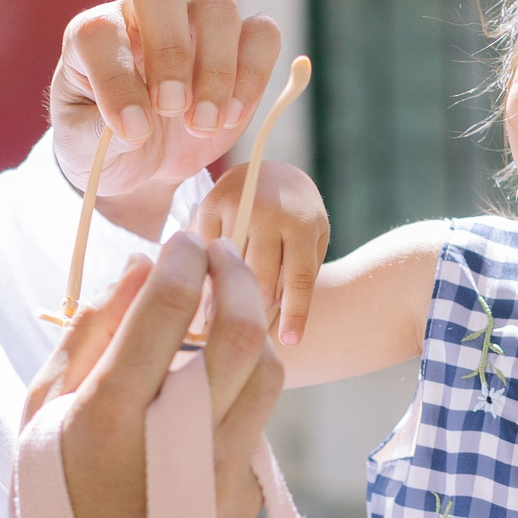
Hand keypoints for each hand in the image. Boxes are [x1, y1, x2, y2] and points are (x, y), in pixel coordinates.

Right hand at [0, 233, 282, 517]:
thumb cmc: (46, 497)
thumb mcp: (40, 412)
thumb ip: (90, 334)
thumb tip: (139, 269)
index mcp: (111, 415)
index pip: (169, 309)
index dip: (185, 259)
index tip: (184, 241)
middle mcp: (175, 442)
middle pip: (242, 335)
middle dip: (238, 276)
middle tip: (222, 256)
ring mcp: (218, 475)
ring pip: (267, 375)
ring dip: (252, 329)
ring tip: (225, 313)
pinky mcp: (242, 499)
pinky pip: (257, 423)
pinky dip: (240, 392)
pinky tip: (208, 392)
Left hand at [50, 0, 281, 229]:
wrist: (141, 161)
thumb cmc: (104, 145)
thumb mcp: (83, 146)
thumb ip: (98, 131)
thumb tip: (139, 125)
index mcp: (94, 34)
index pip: (100, 32)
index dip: (116, 79)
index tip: (133, 131)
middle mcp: (142, 15)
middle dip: (169, 51)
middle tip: (170, 108)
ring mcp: (194, 23)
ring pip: (217, 6)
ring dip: (215, 70)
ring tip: (201, 125)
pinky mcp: (238, 46)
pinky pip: (261, 34)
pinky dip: (253, 74)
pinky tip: (231, 117)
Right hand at [193, 159, 328, 346]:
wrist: (276, 174)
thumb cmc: (299, 220)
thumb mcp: (313, 242)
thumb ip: (297, 275)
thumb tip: (269, 319)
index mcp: (302, 224)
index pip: (299, 278)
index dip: (295, 314)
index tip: (290, 343)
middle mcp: (269, 212)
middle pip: (258, 279)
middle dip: (256, 308)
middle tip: (249, 328)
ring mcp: (236, 206)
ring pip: (227, 269)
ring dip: (227, 296)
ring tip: (223, 316)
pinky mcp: (208, 205)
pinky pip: (203, 252)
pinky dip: (206, 273)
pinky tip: (206, 289)